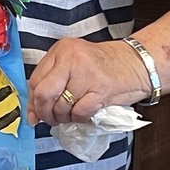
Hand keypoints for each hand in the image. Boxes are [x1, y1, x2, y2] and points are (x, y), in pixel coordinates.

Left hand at [26, 37, 151, 126]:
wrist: (137, 64)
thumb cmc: (103, 66)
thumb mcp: (73, 65)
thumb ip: (51, 83)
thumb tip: (33, 114)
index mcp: (61, 50)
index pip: (35, 80)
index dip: (32, 102)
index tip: (34, 114)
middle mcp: (71, 58)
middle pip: (44, 93)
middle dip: (44, 113)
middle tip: (50, 119)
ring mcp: (86, 74)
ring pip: (61, 106)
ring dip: (63, 117)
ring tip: (71, 114)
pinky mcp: (101, 89)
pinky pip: (79, 112)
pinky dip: (79, 118)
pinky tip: (83, 113)